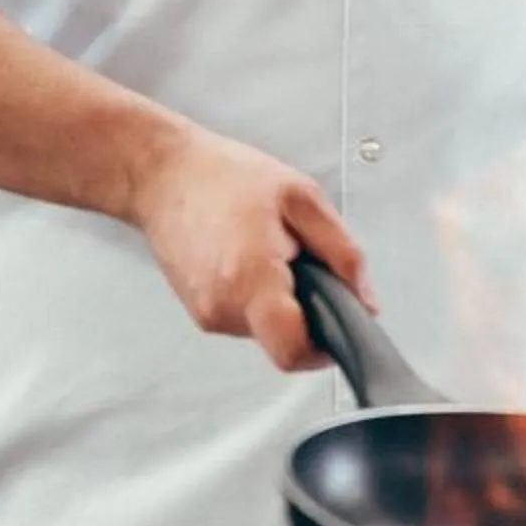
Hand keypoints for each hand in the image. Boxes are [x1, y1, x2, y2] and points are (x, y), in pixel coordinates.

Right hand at [128, 125, 372, 372]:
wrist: (161, 174)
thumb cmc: (223, 176)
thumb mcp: (302, 197)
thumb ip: (342, 252)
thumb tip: (364, 297)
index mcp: (251, 278)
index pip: (293, 351)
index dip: (324, 348)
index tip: (338, 324)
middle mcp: (223, 307)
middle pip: (284, 339)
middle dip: (303, 308)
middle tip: (298, 260)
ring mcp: (207, 314)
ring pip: (265, 329)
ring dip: (278, 298)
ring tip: (267, 249)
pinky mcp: (200, 312)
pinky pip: (245, 317)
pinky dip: (256, 295)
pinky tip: (247, 255)